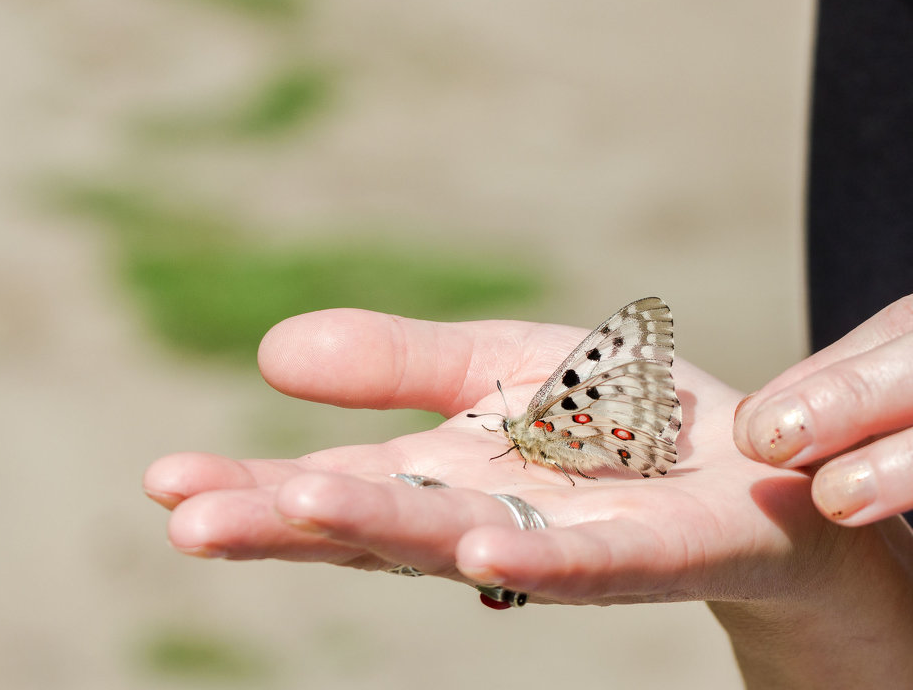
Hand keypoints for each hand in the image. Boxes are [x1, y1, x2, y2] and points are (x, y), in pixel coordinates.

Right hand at [145, 306, 912, 685]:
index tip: (161, 481)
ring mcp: (566, 548)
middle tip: (186, 517)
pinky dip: (536, 557)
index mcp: (446, 478)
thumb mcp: (500, 366)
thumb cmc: (619, 420)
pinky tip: (480, 544)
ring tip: (301, 506)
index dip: (253, 488)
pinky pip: (591, 559)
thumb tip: (269, 353)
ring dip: (384, 530)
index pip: (338, 488)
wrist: (751, 466)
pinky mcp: (655, 553)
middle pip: (378, 524)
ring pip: (465, 545)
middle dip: (286, 521)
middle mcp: (490, 524)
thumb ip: (397, 364)